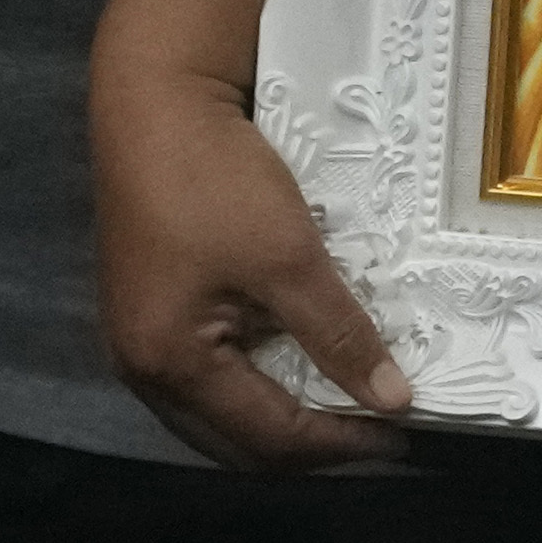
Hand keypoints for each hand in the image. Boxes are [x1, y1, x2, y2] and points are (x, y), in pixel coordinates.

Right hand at [96, 36, 413, 468]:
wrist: (152, 97)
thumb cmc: (213, 177)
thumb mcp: (287, 256)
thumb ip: (337, 333)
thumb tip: (390, 398)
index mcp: (170, 365)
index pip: (268, 438)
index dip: (339, 444)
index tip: (401, 437)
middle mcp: (143, 368)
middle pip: (235, 440)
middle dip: (308, 445)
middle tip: (377, 431)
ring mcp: (140, 339)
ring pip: (219, 410)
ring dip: (281, 415)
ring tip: (347, 401)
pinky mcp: (149, 307)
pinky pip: (208, 372)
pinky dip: (257, 380)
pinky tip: (298, 360)